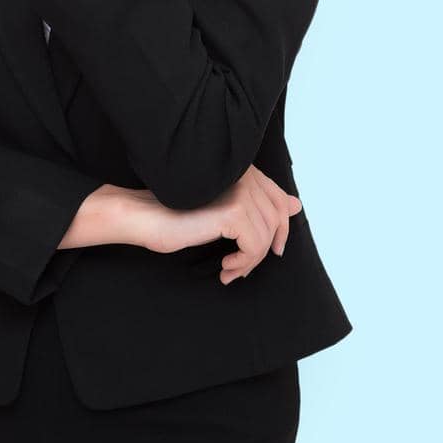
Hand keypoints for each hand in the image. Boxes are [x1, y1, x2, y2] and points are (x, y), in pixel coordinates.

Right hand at [135, 165, 302, 284]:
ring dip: (250, 261)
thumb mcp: (226, 213)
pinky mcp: (233, 212)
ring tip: (230, 270)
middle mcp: (246, 176)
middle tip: (241, 268)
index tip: (273, 249)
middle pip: (276, 220)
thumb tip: (296, 205)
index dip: (281, 229)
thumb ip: (260, 206)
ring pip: (266, 237)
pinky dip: (243, 262)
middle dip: (264, 250)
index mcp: (245, 172)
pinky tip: (225, 266)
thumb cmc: (179, 216)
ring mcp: (241, 192)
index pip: (280, 200)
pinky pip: (255, 246)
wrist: (146, 218)